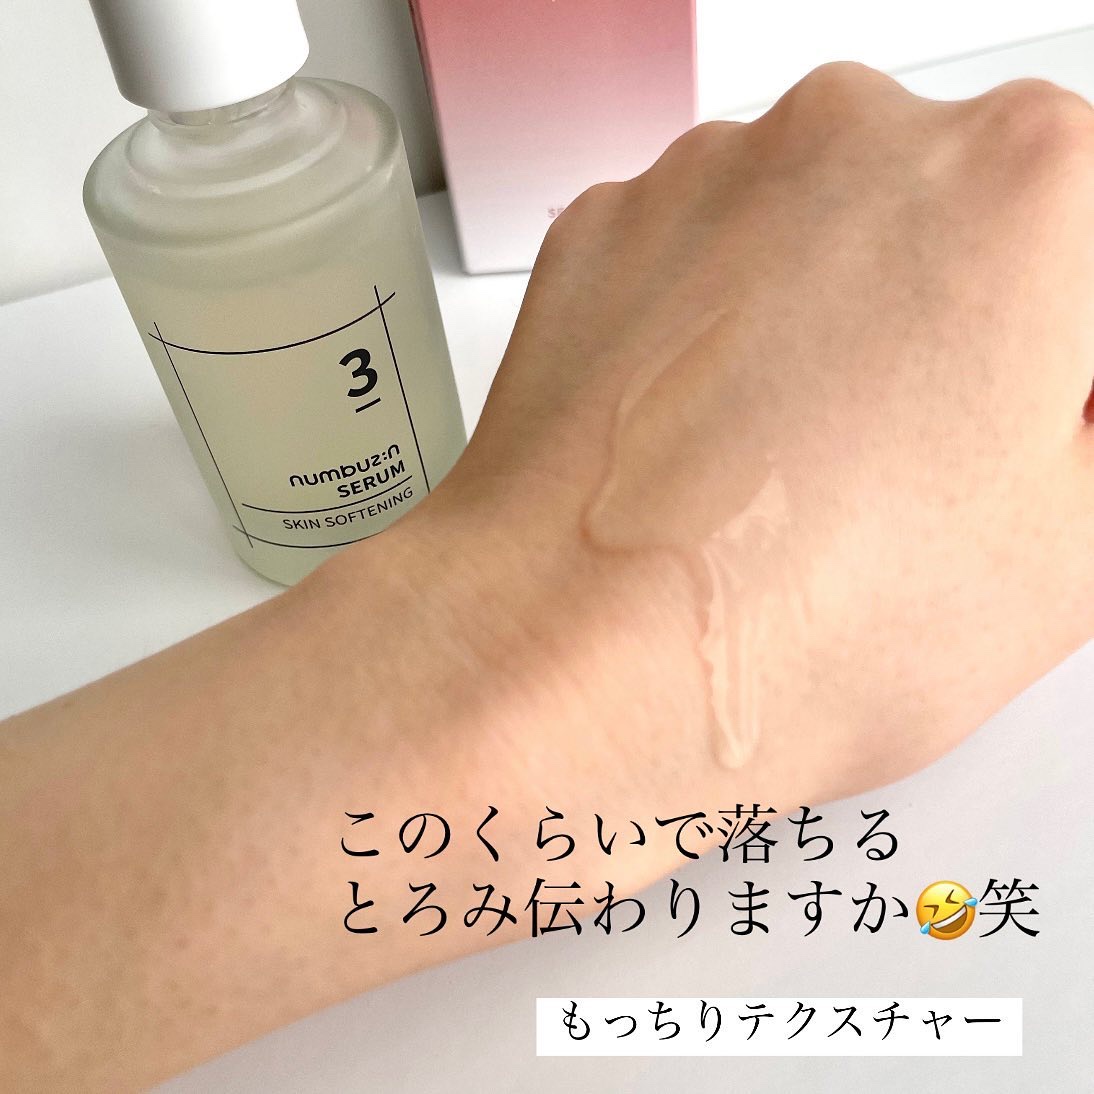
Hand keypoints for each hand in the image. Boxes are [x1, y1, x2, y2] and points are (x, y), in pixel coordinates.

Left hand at [411, 63, 1093, 814]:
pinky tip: (702, 434)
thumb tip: (1052, 401)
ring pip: (811, 229)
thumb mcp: (1067, 551)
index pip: (1076, 239)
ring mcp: (709, 176)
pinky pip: (694, 257)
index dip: (1051, 346)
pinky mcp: (607, 227)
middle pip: (944, 214)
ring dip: (819, 316)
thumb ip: (1084, 437)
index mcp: (1019, 186)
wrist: (568, 658)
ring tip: (787, 460)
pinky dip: (709, 323)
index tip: (1015, 401)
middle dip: (944, 318)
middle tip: (907, 446)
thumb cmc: (791, 622)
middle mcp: (853, 136)